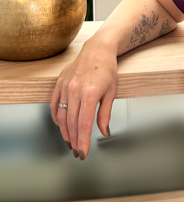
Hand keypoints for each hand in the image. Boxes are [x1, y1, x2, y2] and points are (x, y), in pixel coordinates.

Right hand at [49, 39, 117, 159]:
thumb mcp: (111, 92)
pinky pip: (54, 105)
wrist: (98, 49)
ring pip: (61, 116)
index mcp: (90, 93)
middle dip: (74, 140)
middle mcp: (75, 90)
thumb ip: (105, 114)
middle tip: (77, 151)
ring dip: (65, 132)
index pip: (84, 124)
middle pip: (71, 123)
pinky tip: (62, 126)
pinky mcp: (59, 84)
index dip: (83, 141)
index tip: (83, 152)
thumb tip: (104, 131)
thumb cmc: (107, 69)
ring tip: (70, 142)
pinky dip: (57, 118)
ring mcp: (65, 87)